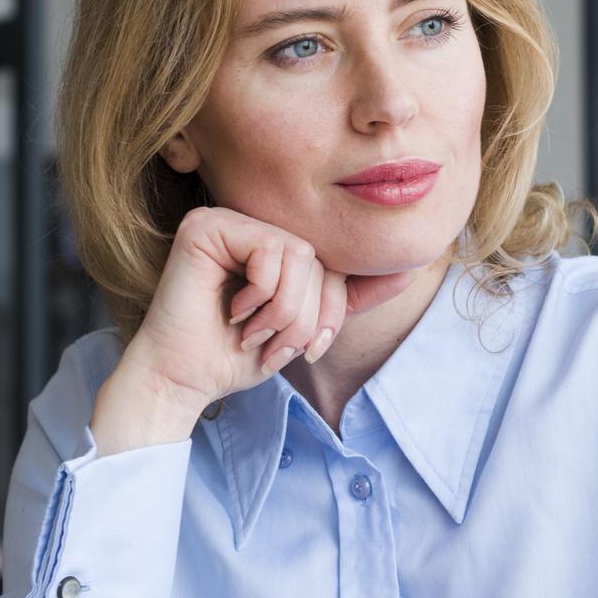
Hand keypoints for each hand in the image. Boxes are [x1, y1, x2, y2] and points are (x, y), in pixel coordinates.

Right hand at [104, 206, 419, 435]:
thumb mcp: (306, 327)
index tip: (308, 347)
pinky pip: (271, 251)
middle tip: (273, 345)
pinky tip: (232, 311)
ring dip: (284, 312)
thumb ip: (349, 297)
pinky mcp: (207, 224)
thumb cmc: (237, 356)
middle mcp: (253, 224)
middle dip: (306, 318)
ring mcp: (229, 219)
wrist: (185, 378)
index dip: (331, 312)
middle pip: (320, 260)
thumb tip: (411, 269)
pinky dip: (261, 295)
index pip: (334, 266)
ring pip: (300, 255)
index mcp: (276, 244)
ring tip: (252, 332)